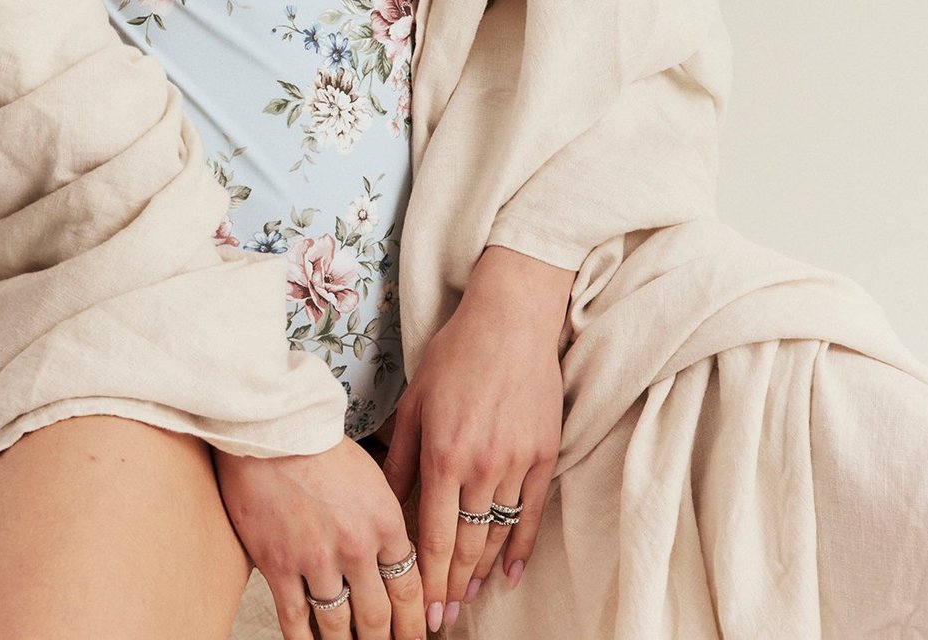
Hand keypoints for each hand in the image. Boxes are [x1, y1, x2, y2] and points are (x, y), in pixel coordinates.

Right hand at [214, 433, 426, 639]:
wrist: (273, 428)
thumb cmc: (320, 444)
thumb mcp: (370, 477)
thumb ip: (384, 521)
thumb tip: (396, 559)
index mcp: (384, 521)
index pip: (409, 587)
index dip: (416, 622)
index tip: (419, 636)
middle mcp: (355, 547)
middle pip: (377, 616)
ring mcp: (315, 560)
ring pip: (338, 626)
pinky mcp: (278, 565)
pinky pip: (295, 620)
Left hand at [380, 256, 570, 629]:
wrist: (511, 318)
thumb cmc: (455, 354)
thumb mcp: (414, 401)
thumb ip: (400, 458)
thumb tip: (383, 505)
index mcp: (442, 452)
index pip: (434, 536)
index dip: (428, 579)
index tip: (423, 611)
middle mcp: (480, 464)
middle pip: (467, 545)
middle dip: (453, 587)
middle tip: (443, 617)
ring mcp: (515, 461)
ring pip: (497, 534)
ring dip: (482, 573)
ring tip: (469, 598)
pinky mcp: (543, 454)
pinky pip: (531, 514)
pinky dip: (520, 548)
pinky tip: (508, 574)